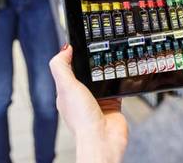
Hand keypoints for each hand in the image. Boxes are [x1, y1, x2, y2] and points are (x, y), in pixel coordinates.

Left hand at [49, 45, 127, 162]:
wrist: (103, 139)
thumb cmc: (82, 119)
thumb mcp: (66, 87)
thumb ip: (61, 67)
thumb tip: (64, 49)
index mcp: (66, 93)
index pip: (68, 69)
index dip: (72, 56)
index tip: (79, 44)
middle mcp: (82, 97)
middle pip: (86, 73)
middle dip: (91, 62)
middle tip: (97, 48)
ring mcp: (98, 100)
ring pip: (102, 78)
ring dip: (106, 71)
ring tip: (110, 58)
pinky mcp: (113, 103)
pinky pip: (117, 87)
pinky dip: (119, 80)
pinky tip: (121, 73)